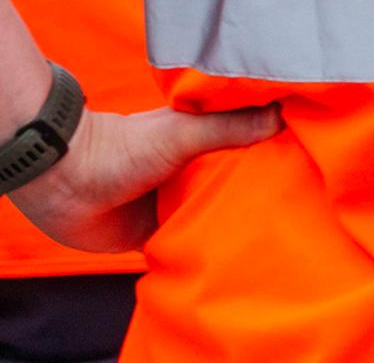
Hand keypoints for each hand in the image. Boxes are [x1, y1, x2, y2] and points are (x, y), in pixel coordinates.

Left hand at [8, 103, 282, 253]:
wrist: (64, 185)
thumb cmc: (122, 149)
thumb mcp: (183, 132)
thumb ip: (229, 126)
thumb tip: (282, 114)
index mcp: (199, 140)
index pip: (246, 144)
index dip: (274, 150)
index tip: (309, 159)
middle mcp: (190, 171)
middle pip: (233, 183)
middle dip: (257, 192)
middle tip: (302, 206)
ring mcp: (172, 204)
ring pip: (212, 217)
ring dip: (230, 225)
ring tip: (276, 236)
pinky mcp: (155, 235)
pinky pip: (187, 246)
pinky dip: (203, 251)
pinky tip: (232, 260)